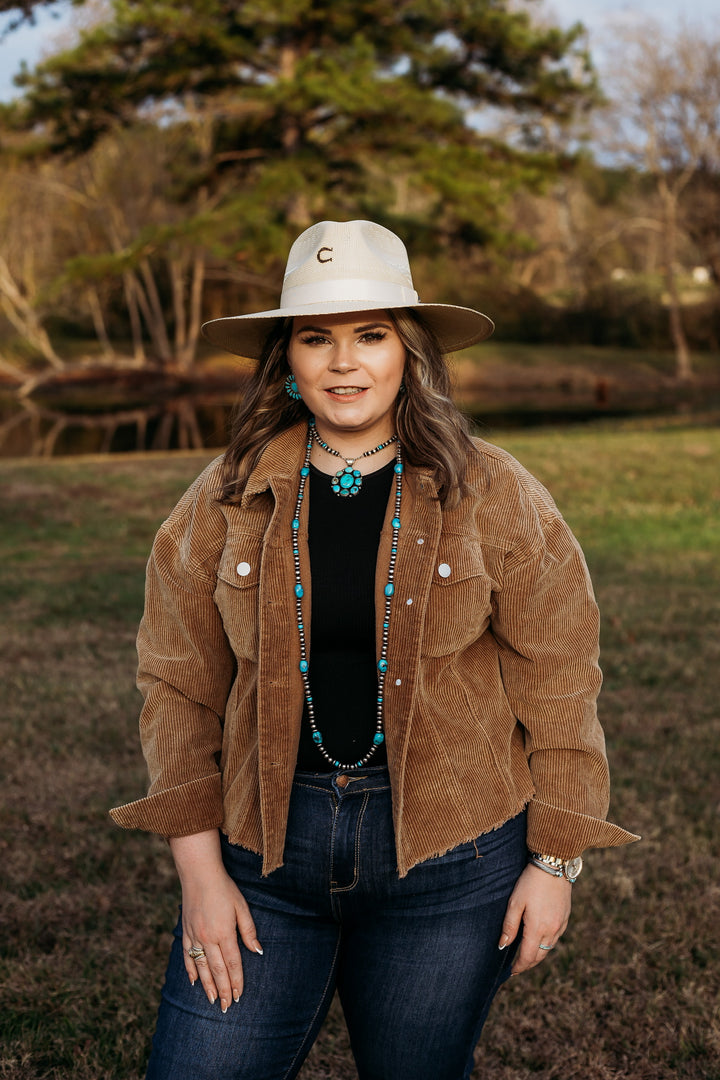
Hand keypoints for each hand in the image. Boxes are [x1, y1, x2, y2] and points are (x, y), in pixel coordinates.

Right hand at [170, 830, 262, 1010]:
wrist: (199, 873)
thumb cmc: (224, 888)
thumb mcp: (241, 906)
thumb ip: (249, 931)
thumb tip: (257, 951)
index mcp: (224, 932)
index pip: (232, 963)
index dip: (237, 981)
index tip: (240, 996)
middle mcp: (207, 938)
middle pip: (217, 970)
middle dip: (224, 990)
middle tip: (228, 1007)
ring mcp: (194, 935)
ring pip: (202, 967)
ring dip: (208, 986)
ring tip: (214, 1001)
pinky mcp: (185, 931)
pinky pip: (187, 955)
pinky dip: (190, 970)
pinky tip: (194, 982)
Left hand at [498, 863, 571, 974]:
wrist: (553, 866)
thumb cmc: (530, 882)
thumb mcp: (515, 902)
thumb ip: (509, 926)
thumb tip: (503, 946)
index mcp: (538, 928)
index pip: (528, 957)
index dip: (519, 966)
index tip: (511, 972)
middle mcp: (552, 930)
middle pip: (539, 955)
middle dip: (528, 963)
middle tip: (517, 967)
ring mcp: (561, 925)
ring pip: (548, 947)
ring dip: (538, 954)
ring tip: (526, 955)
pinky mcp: (566, 918)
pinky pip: (555, 937)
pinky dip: (546, 943)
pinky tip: (539, 939)